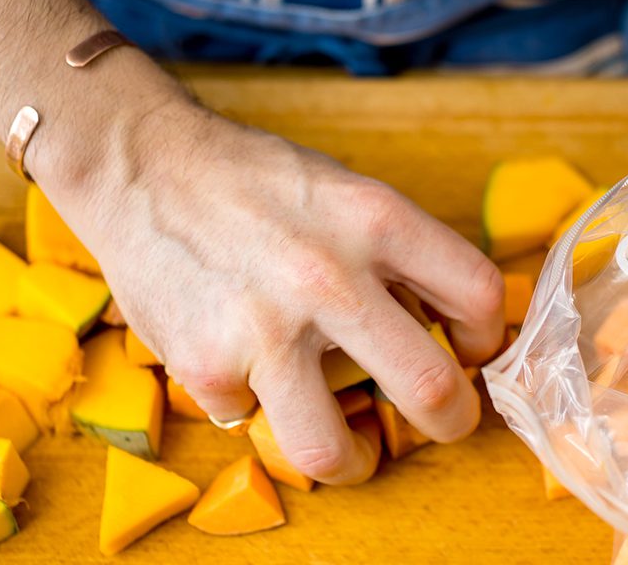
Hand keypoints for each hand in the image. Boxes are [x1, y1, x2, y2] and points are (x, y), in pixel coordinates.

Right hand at [43, 101, 504, 484]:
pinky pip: (250, 418)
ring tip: (352, 450)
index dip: (484, 337)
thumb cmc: (254, 182)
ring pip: (332, 450)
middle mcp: (327, 277)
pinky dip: (253, 404)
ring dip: (354, 461)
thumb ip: (396, 258)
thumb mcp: (346, 192)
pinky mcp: (205, 365)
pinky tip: (243, 364)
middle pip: (429, 388)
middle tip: (443, 423)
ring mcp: (262, 329)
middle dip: (451, 421)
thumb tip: (446, 329)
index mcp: (376, 220)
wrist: (143, 165)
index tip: (466, 351)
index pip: (478, 295)